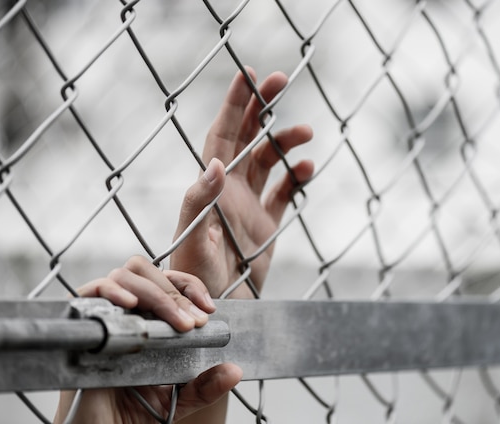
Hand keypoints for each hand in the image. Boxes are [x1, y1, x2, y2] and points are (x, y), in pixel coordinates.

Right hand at [53, 256, 242, 423]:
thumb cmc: (130, 415)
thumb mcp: (178, 400)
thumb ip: (206, 386)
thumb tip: (235, 371)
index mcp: (146, 321)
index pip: (167, 281)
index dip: (189, 286)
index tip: (208, 309)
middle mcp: (123, 314)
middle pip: (146, 271)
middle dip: (176, 292)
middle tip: (192, 322)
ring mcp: (101, 317)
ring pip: (123, 275)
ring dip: (155, 293)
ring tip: (175, 323)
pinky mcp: (78, 327)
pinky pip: (88, 292)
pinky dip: (112, 291)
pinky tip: (131, 305)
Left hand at [171, 67, 313, 298]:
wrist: (215, 310)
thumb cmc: (195, 281)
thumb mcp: (193, 242)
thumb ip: (200, 203)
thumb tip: (214, 162)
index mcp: (211, 188)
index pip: (221, 136)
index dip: (233, 104)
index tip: (247, 74)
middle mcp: (230, 190)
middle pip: (246, 137)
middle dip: (262, 106)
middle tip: (281, 79)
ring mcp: (250, 205)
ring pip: (269, 160)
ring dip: (285, 141)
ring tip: (306, 132)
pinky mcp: (267, 222)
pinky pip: (284, 191)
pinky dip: (296, 177)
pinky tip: (306, 168)